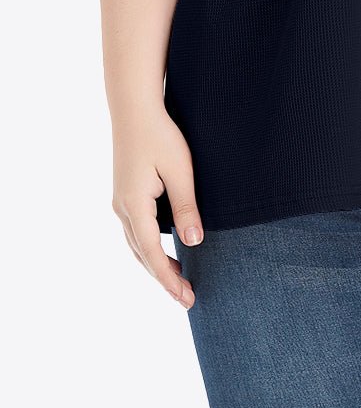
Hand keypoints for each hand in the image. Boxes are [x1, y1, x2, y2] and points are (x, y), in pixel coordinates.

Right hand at [111, 103, 203, 309]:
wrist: (135, 109)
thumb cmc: (161, 135)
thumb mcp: (179, 170)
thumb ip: (185, 207)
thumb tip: (194, 242)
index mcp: (134, 205)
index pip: (153, 253)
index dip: (170, 279)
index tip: (186, 298)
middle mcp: (122, 208)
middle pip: (142, 255)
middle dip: (164, 278)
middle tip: (187, 298)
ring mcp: (120, 202)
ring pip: (137, 245)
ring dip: (155, 265)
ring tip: (178, 281)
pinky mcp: (124, 194)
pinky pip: (137, 231)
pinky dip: (149, 248)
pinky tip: (164, 251)